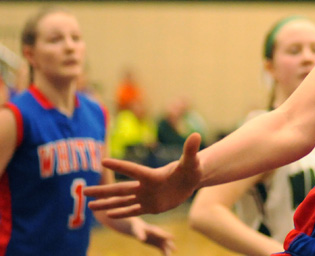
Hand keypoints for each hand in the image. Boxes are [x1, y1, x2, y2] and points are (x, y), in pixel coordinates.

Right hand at [86, 133, 201, 217]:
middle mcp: (145, 186)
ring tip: (89, 206)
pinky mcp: (151, 207)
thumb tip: (196, 135)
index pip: (133, 169)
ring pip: (122, 201)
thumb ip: (191, 150)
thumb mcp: (192, 162)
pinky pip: (134, 211)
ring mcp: (146, 197)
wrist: (190, 181)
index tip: (102, 160)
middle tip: (82, 191)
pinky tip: (109, 214)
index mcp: (152, 175)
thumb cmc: (192, 168)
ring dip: (107, 203)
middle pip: (120, 189)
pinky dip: (122, 212)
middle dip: (102, 191)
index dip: (120, 165)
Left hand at [133, 219, 176, 254]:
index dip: (167, 235)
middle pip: (166, 240)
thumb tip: (142, 240)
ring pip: (165, 245)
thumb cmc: (137, 229)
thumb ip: (140, 235)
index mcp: (155, 230)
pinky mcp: (156, 243)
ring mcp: (158, 239)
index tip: (173, 238)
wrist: (138, 229)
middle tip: (175, 250)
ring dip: (168, 251)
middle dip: (170, 245)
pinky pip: (162, 248)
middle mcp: (159, 235)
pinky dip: (164, 252)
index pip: (162, 233)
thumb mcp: (137, 231)